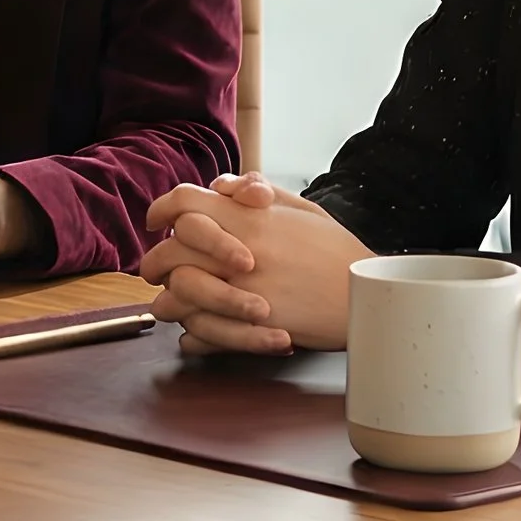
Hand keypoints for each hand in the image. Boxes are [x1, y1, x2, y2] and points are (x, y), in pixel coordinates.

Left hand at [142, 178, 367, 358]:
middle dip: (154, 261)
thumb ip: (258, 194)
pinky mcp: (248, 328)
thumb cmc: (336, 251)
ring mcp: (239, 292)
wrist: (365, 295)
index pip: (183, 203)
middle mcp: (236, 253)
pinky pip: (199, 334)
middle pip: (168, 251)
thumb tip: (224, 186)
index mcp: (248, 219)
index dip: (161, 209)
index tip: (156, 221)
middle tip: (155, 269)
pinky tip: (194, 331)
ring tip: (172, 303)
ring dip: (168, 300)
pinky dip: (191, 334)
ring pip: (175, 297)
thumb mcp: (302, 208)